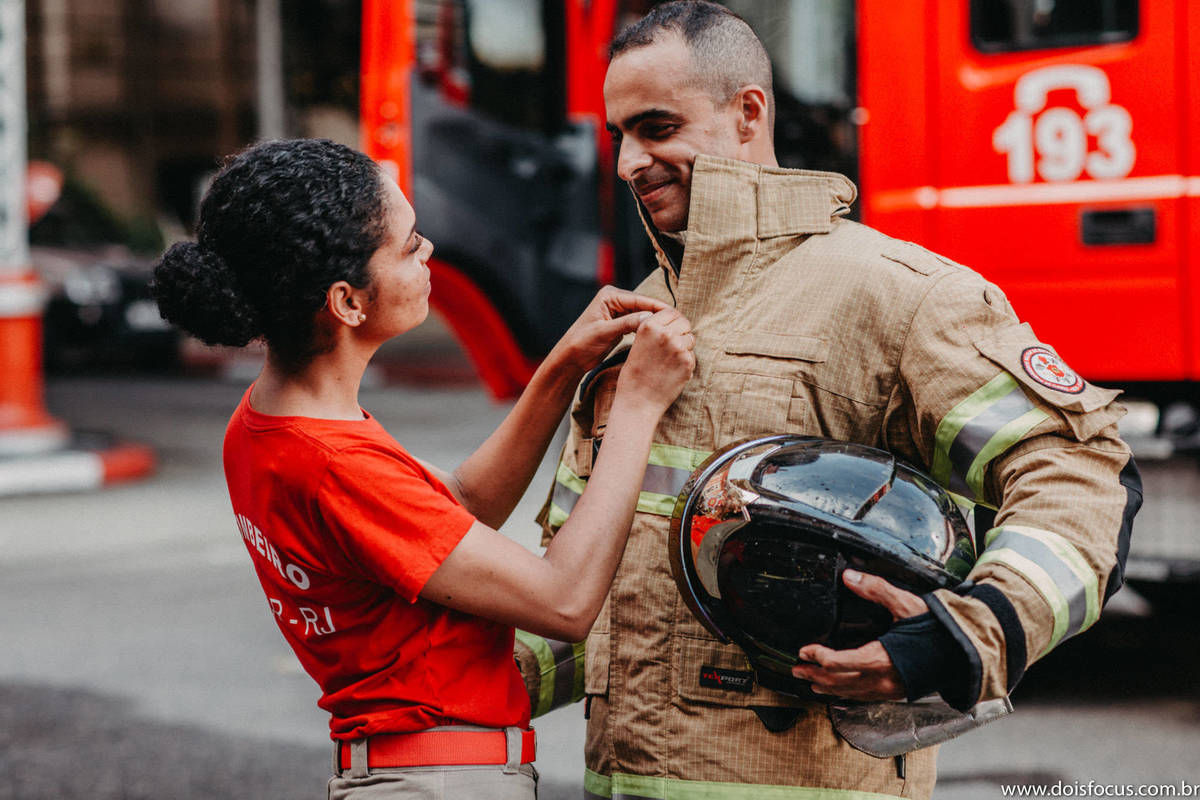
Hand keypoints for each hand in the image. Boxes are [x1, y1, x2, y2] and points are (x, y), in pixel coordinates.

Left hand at [554, 286, 670, 373]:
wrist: (570, 358)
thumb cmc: (581, 344)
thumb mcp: (604, 333)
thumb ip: (626, 324)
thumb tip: (649, 318)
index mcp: (609, 296)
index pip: (640, 299)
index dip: (658, 307)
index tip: (674, 315)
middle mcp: (615, 300)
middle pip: (644, 305)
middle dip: (660, 314)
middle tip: (679, 323)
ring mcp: (619, 310)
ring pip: (643, 314)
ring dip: (656, 322)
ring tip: (673, 329)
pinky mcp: (621, 322)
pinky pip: (639, 323)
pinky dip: (649, 329)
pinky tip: (661, 335)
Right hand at [616, 308, 695, 412]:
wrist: (638, 401)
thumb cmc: (635, 376)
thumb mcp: (638, 345)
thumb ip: (655, 331)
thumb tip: (674, 324)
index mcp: (648, 326)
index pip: (671, 312)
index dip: (674, 320)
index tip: (673, 328)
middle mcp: (664, 333)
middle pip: (684, 322)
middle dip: (681, 331)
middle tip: (674, 346)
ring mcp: (678, 347)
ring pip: (690, 339)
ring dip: (685, 347)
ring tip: (670, 362)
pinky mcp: (688, 362)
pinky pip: (692, 355)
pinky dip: (686, 362)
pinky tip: (673, 372)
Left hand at [790, 569, 927, 701]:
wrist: (966, 652)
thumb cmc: (939, 628)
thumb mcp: (906, 604)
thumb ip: (876, 589)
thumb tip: (849, 576)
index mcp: (884, 658)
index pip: (841, 663)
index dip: (819, 657)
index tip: (804, 650)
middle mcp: (885, 678)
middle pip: (841, 681)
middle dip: (816, 675)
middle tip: (797, 668)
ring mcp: (891, 689)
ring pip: (852, 692)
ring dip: (828, 687)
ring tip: (811, 682)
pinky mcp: (898, 692)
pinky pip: (866, 697)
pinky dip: (847, 694)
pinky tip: (839, 691)